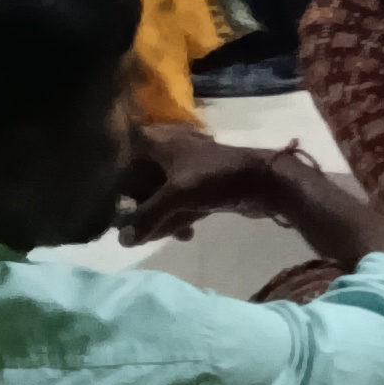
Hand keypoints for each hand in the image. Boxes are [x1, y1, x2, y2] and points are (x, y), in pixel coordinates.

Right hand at [119, 124, 321, 244]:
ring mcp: (184, 172)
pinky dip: (177, 220)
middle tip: (142, 233)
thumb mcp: (177, 195)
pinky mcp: (199, 188)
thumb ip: (147, 216)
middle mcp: (167, 154)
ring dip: (160, 219)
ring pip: (159, 198)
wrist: (264, 181)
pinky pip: (177, 205)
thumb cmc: (217, 177)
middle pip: (140, 185)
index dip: (119, 191)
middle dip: (141, 212)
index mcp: (158, 143)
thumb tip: (121, 240)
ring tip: (170, 235)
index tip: (120, 215)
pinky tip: (186, 235)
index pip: (123, 164)